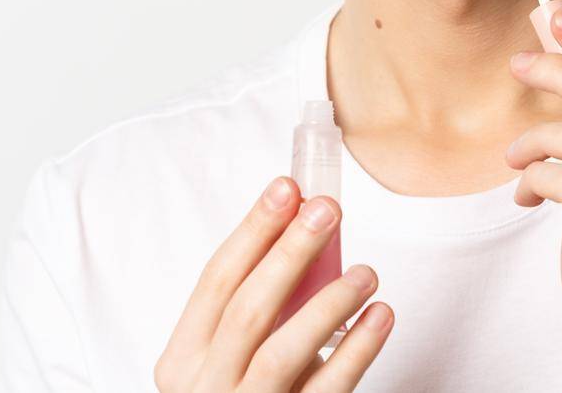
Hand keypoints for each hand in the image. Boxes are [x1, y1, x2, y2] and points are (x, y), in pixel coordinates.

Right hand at [153, 177, 394, 390]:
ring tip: (366, 272)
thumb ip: (256, 308)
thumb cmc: (245, 392)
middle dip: (289, 253)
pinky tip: (380, 317)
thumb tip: (304, 230)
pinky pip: (326, 390)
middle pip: (247, 309)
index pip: (215, 281)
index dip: (253, 231)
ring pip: (281, 353)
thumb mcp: (230, 355)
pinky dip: (356, 351)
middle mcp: (205, 388)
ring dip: (327, 304)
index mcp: (182, 359)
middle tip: (327, 211)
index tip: (287, 188)